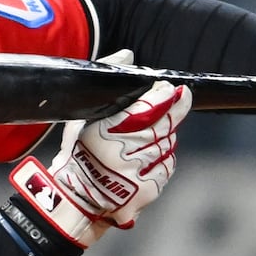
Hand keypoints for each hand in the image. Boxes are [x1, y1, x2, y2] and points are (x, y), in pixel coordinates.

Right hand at [9, 59, 190, 249]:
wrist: (76, 200)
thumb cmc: (78, 156)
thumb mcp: (83, 117)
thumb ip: (107, 85)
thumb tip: (128, 55)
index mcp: (103, 133)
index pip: (145, 108)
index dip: (163, 96)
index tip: (170, 88)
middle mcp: (123, 154)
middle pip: (162, 125)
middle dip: (173, 110)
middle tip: (179, 97)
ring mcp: (138, 174)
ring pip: (167, 144)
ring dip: (165, 135)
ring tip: (150, 135)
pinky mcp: (149, 189)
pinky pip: (167, 166)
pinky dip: (163, 158)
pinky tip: (149, 157)